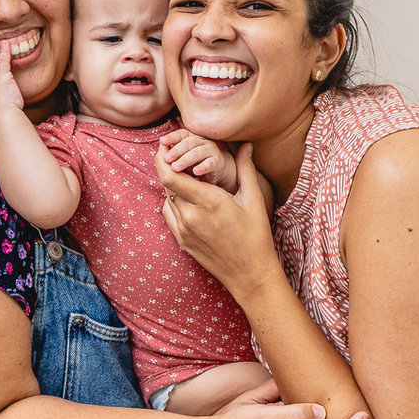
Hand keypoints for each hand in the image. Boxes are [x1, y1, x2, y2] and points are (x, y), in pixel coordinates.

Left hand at [156, 142, 277, 293]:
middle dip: (167, 168)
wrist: (250, 274)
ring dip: (172, 185)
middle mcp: (191, 216)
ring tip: (184, 176)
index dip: (162, 158)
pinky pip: (169, 215)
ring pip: (167, 199)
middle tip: (173, 155)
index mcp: (209, 201)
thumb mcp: (253, 200)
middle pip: (166, 184)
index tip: (165, 147)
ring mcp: (184, 230)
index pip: (171, 175)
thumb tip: (247, 144)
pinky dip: (173, 202)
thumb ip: (246, 169)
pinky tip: (187, 199)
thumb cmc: (256, 236)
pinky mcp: (181, 241)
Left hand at [159, 128, 237, 190]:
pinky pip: (210, 163)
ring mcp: (211, 150)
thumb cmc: (194, 164)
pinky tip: (195, 172)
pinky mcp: (218, 162)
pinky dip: (203, 167)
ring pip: (198, 152)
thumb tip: (160, 148)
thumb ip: (172, 154)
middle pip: (189, 142)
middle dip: (176, 150)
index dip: (172, 137)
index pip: (181, 134)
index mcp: (191, 138)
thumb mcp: (182, 158)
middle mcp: (202, 141)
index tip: (162, 141)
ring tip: (176, 167)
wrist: (216, 172)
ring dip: (186, 159)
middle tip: (166, 159)